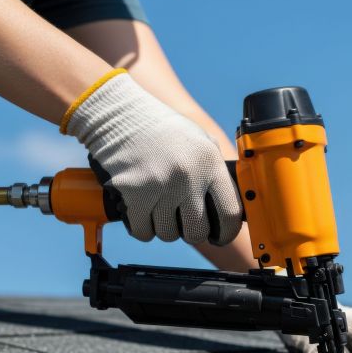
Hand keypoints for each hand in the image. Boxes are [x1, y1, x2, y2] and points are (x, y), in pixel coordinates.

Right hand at [64, 70, 241, 244]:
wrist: (120, 116)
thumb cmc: (162, 131)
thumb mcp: (200, 143)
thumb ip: (215, 173)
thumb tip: (230, 207)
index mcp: (209, 163)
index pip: (230, 213)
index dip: (227, 232)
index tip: (219, 236)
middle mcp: (188, 175)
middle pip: (197, 231)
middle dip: (191, 232)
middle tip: (183, 221)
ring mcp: (160, 185)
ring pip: (168, 234)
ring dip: (164, 228)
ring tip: (159, 208)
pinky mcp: (134, 193)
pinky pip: (144, 231)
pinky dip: (143, 227)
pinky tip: (142, 212)